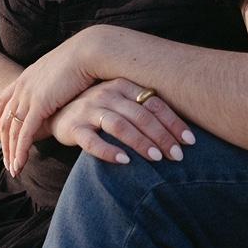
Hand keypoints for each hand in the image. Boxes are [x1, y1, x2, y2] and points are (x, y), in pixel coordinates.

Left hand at [0, 33, 100, 174]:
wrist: (89, 50)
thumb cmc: (84, 58)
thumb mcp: (61, 70)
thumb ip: (54, 82)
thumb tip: (59, 88)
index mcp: (27, 76)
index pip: (3, 100)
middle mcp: (23, 86)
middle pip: (5, 119)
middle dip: (3, 143)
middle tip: (5, 160)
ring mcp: (29, 96)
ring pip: (12, 131)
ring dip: (11, 153)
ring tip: (14, 170)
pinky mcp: (39, 106)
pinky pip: (24, 134)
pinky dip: (20, 152)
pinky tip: (20, 165)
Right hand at [51, 80, 195, 166]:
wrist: (57, 109)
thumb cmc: (98, 108)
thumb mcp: (120, 102)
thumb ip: (143, 109)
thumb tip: (180, 130)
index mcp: (122, 85)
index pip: (154, 103)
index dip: (173, 122)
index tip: (190, 141)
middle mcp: (106, 94)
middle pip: (140, 115)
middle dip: (162, 136)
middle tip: (178, 156)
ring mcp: (89, 109)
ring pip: (119, 125)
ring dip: (140, 142)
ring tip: (157, 158)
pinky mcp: (73, 127)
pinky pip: (91, 140)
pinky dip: (108, 150)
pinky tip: (124, 161)